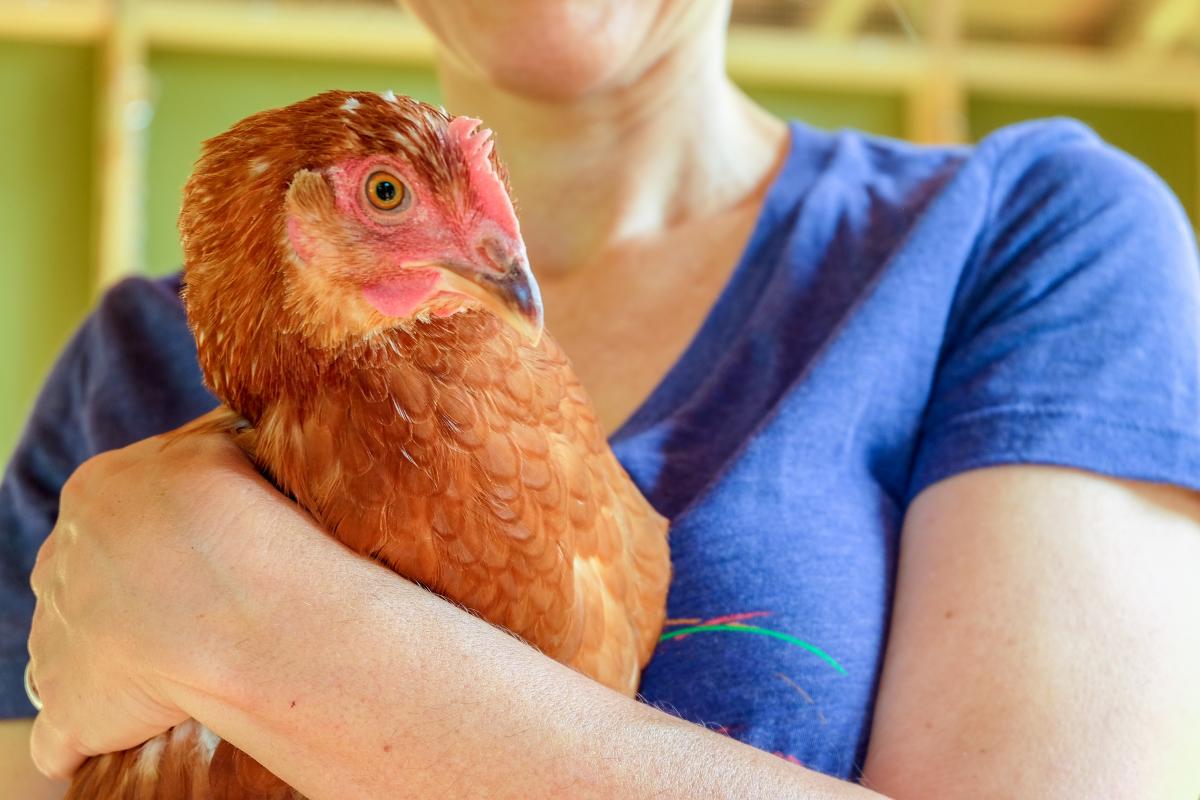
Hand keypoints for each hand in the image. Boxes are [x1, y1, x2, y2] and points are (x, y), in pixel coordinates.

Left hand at [26, 420, 292, 779]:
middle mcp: (59, 561)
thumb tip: (222, 440)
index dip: (164, 530)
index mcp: (92, 494)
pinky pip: (59, 738)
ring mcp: (57, 639)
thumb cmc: (240, 516)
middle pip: (86, 575)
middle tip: (197, 604)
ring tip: (180, 665)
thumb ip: (203, 448)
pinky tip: (121, 734)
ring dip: (113, 657)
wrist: (235, 598)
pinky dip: (85, 737)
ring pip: (71, 647)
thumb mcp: (219, 447)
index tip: (206, 547)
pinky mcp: (70, 710)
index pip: (117, 510)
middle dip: (130, 591)